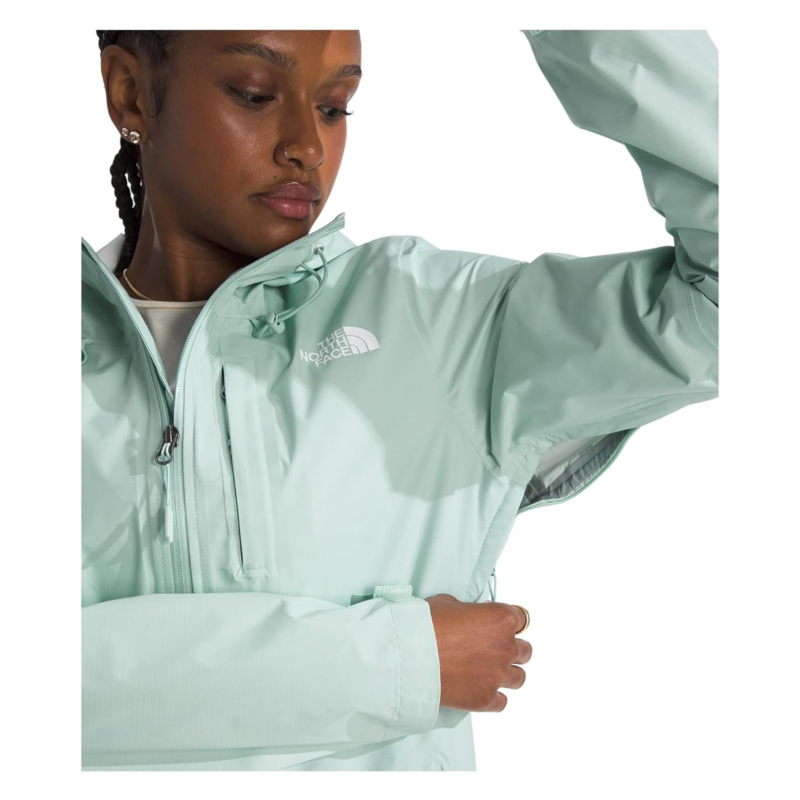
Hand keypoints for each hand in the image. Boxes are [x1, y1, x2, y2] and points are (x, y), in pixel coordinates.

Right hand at [425, 593, 531, 711]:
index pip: (522, 619)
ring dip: (506, 673)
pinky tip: (479, 688)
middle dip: (511, 648)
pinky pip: (502, 702)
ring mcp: (497, 675)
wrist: (408, 655)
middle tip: (492, 649)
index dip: (509, 622)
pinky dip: (493, 696)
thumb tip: (471, 616)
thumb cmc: (425, 624)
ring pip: (519, 678)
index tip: (499, 626)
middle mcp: (505, 647)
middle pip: (525, 651)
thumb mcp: (448, 603)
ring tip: (488, 671)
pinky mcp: (486, 699)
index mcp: (500, 619)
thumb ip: (469, 610)